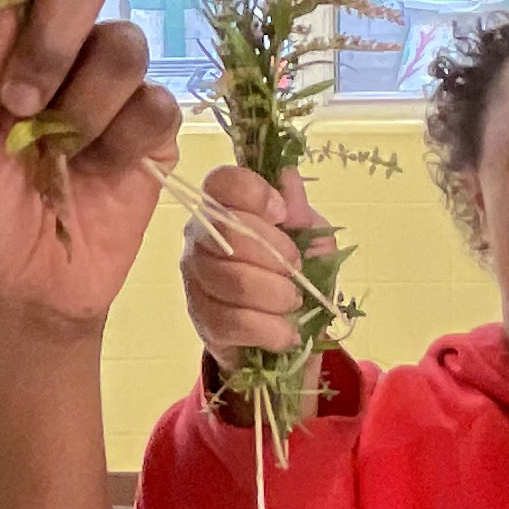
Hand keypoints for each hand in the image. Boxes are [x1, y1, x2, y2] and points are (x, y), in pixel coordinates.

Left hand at [0, 0, 178, 333]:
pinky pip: (159, 102)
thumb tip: (0, 1)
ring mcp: (105, 82)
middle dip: (57, 29)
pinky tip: (98, 173)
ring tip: (57, 151)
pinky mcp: (150, 128)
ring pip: (125, 40)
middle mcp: (54, 41)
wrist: (25, 293)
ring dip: (85, 102)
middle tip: (23, 100)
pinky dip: (124, 140)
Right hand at [180, 166, 327, 367]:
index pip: (222, 183)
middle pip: (227, 232)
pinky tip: (285, 331)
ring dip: (275, 294)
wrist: (289, 329)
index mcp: (226, 207)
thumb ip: (300, 211)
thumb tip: (288, 177)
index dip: (254, 194)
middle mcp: (201, 237)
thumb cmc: (298, 273)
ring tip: (294, 302)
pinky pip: (234, 322)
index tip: (283, 215)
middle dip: (275, 253)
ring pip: (233, 280)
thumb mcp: (311, 238)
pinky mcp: (203, 321)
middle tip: (297, 269)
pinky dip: (269, 329)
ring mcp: (197, 280)